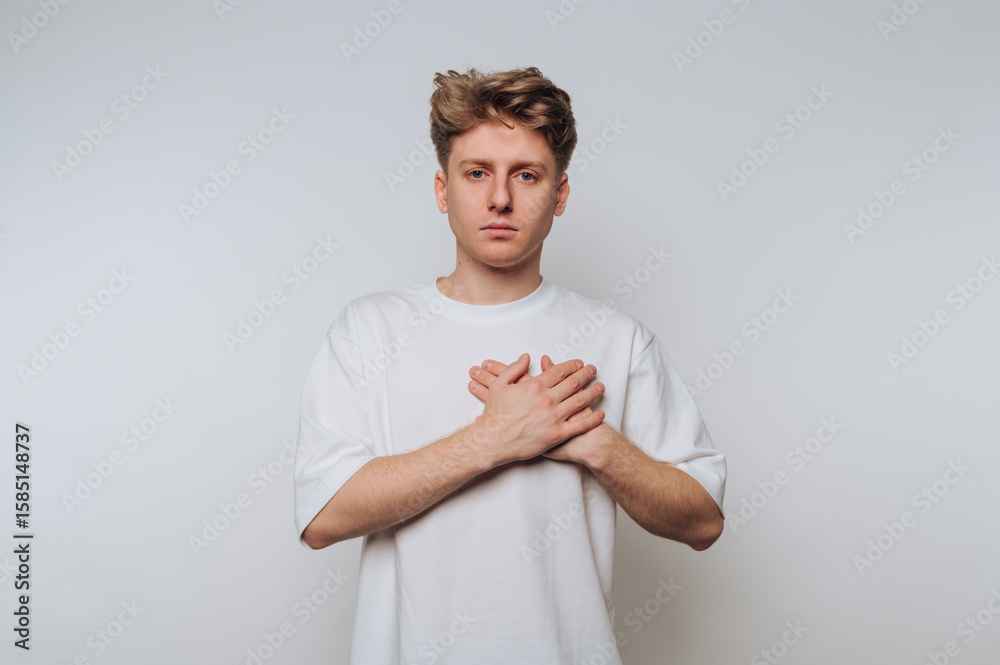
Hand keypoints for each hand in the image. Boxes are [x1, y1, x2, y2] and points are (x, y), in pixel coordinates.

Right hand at [467, 353, 604, 464]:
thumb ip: (513, 369)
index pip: (559, 371)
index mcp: (535, 386)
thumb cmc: (494, 414)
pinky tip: (601, 413)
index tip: (579, 363)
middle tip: (593, 370)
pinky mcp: (557, 435)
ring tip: (601, 387)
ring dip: (593, 392)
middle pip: (573, 383)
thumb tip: (525, 357)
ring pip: (580, 401)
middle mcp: (547, 399)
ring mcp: (554, 417)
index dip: (571, 366)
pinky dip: (593, 419)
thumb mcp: (499, 385)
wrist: (492, 440)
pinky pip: (580, 425)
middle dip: (585, 375)